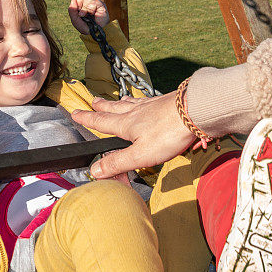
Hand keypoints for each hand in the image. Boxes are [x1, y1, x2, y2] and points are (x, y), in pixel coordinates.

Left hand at [68, 0, 109, 34]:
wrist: (96, 33)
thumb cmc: (86, 27)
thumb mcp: (75, 20)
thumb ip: (72, 11)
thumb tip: (73, 0)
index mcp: (84, 3)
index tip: (78, 4)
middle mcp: (90, 1)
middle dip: (80, 4)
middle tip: (82, 13)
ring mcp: (96, 2)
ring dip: (85, 8)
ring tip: (87, 15)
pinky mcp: (101, 4)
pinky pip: (92, 2)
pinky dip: (90, 9)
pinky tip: (92, 14)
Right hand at [71, 92, 195, 178]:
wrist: (196, 110)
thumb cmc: (169, 133)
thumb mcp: (141, 154)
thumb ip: (118, 162)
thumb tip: (94, 170)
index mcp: (127, 124)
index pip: (102, 122)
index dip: (87, 119)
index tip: (75, 113)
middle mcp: (137, 112)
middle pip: (115, 108)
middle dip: (102, 107)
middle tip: (93, 101)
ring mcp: (152, 105)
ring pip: (131, 103)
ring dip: (120, 102)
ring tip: (116, 100)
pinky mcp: (167, 103)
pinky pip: (149, 100)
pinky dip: (142, 100)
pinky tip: (147, 101)